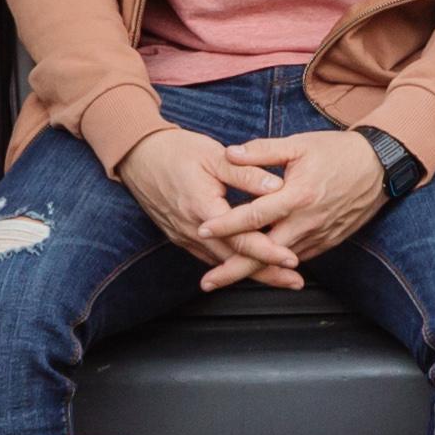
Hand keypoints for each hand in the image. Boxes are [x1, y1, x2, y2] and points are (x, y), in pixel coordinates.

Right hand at [119, 127, 282, 286]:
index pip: (240, 239)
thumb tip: (277, 185)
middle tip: (295, 282)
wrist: (139, 156)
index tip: (291, 259)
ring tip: (280, 279)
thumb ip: (246, 172)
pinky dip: (231, 265)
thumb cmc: (177, 152)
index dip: (268, 251)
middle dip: (266, 273)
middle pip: (234, 260)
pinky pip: (210, 257)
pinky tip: (249, 267)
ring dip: (251, 273)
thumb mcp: (214, 155)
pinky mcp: (181, 237)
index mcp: (203, 209)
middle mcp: (192, 230)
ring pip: (222, 263)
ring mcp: (184, 237)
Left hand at [221, 126, 395, 273]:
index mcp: (296, 197)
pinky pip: (297, 257)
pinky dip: (276, 264)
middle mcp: (306, 222)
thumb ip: (262, 151)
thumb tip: (229, 153)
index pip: (253, 216)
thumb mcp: (299, 145)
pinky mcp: (327, 242)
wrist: (380, 168)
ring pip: (279, 260)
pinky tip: (259, 267)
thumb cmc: (338, 153)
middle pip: (264, 253)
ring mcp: (318, 236)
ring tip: (225, 277)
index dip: (225, 226)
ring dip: (253, 271)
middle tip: (207, 282)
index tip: (202, 231)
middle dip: (233, 270)